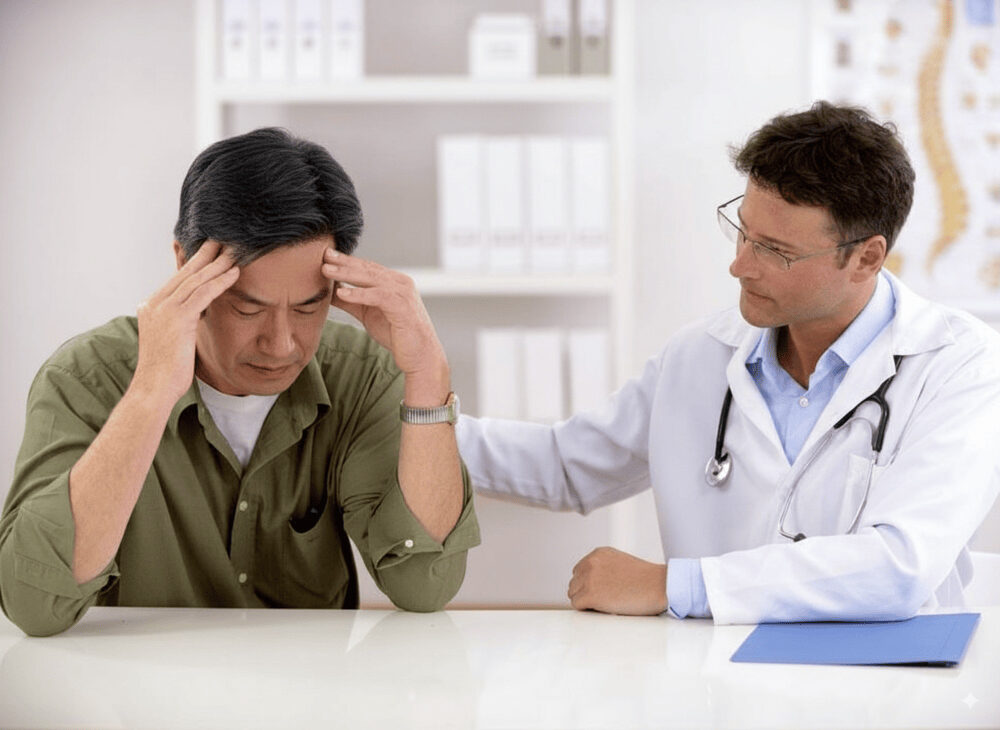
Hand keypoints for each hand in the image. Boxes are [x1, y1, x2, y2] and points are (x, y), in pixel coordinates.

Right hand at [132, 241, 238, 405]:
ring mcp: (164, 310)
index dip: (194, 263)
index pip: (176, 279)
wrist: (153, 389)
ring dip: (217, 264)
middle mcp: (155, 304)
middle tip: (223, 240)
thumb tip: (195, 315)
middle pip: (185, 273)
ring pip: (195, 280)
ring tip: (234, 252)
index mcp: (151, 307)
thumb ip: (180, 323)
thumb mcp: (171, 340)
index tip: (210, 250)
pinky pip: (203, 294)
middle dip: (206, 255)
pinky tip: (234, 273)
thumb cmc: (165, 372)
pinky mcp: (177, 319)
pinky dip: (220, 282)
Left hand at [323, 249, 448, 398]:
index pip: (367, 267)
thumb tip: (330, 293)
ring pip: (371, 279)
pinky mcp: (403, 307)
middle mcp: (400, 283)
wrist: (420, 355)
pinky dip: (359, 294)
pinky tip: (342, 293)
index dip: (347, 260)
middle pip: (368, 269)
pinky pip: (378, 296)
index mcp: (394, 282)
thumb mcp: (368, 314)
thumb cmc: (396, 335)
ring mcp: (403, 293)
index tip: (327, 254)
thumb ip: (352, 302)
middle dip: (344, 262)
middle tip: (324, 254)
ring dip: (347, 274)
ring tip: (326, 271)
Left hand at [568, 547, 667, 615]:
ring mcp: (589, 578)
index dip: (589, 584)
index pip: (580, 571)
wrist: (659, 586)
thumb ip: (604, 568)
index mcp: (598, 553)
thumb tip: (591, 584)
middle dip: (586, 592)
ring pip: (573, 594)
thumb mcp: (620, 563)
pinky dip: (587, 610)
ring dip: (586, 602)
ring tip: (606, 604)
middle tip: (605, 600)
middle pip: (574, 582)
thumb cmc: (646, 579)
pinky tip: (603, 609)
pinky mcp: (590, 594)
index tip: (602, 591)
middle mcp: (591, 562)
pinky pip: (577, 605)